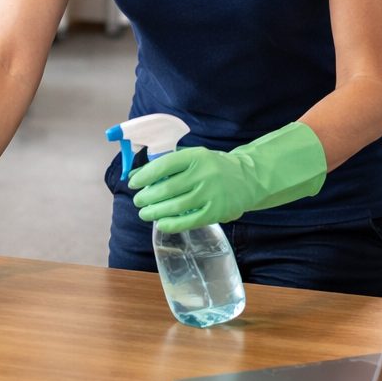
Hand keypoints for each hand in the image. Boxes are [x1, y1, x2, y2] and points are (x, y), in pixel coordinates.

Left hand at [127, 122, 327, 232]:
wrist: (248, 178)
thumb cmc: (212, 167)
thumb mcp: (193, 157)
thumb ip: (168, 164)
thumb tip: (135, 174)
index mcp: (196, 156)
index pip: (164, 166)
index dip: (145, 175)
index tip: (133, 183)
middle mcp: (203, 174)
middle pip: (167, 188)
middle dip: (147, 197)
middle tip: (138, 201)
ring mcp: (211, 194)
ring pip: (175, 206)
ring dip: (155, 211)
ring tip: (145, 213)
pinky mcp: (216, 211)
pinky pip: (189, 221)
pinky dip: (171, 224)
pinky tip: (160, 223)